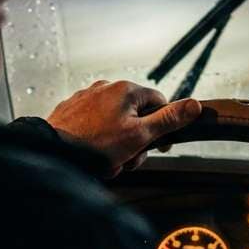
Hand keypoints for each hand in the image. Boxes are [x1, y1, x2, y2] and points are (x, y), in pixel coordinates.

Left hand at [46, 81, 200, 174]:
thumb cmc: (95, 145)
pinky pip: (95, 125)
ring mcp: (87, 97)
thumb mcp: (140, 135)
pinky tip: (92, 154)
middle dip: (136, 141)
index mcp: (126, 89)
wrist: (53, 152)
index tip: (160, 145)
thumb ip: (169, 120)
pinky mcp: (72, 110)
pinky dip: (98, 140)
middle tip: (127, 158)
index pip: (159, 103)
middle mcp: (106, 87)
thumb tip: (195, 105)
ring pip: (115, 123)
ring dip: (117, 144)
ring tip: (108, 161)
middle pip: (136, 115)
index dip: (163, 126)